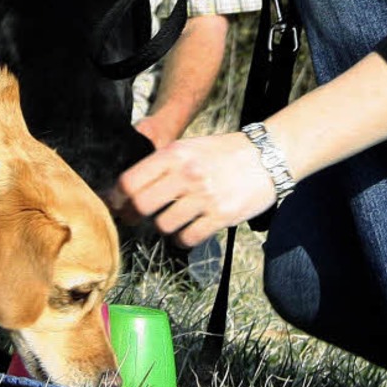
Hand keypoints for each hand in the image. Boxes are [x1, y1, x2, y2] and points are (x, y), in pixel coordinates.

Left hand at [110, 132, 276, 245]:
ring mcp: (204, 196)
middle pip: (143, 205)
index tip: (118, 204)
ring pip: (164, 225)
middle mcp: (187, 174)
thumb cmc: (225, 151)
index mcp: (176, 153)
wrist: (268, 155)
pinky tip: (189, 231)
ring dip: (164, 227)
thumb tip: (130, 188)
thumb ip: (164, 164)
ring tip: (173, 219)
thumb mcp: (191, 146)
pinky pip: (188, 238)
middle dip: (135, 215)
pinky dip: (183, 239)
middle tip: (136, 218)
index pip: (132, 180)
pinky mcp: (220, 216)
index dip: (118, 196)